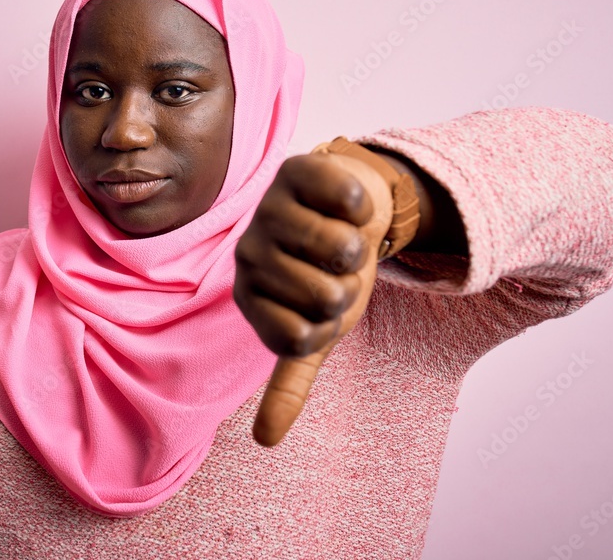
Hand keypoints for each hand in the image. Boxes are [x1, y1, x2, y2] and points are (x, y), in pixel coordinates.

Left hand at [233, 151, 392, 445]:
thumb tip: (265, 441)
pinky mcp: (298, 170)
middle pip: (324, 296)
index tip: (323, 307)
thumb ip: (290, 384)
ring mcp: (269, 211)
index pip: (298, 337)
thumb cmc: (328, 275)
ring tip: (343, 237)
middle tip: (337, 269)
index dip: (330, 326)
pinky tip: (347, 205)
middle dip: (349, 287)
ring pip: (340, 250)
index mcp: (249, 296)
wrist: (350, 209)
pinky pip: (349, 202)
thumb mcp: (314, 331)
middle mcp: (248, 254)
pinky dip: (363, 208)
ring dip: (360, 248)